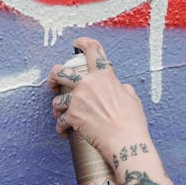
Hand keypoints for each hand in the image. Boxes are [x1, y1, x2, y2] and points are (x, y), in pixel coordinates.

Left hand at [48, 38, 149, 158]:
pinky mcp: (72, 116)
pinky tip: (64, 132)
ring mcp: (78, 100)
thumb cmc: (132, 122)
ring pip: (57, 99)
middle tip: (53, 82)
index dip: (83, 43)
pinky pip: (61, 121)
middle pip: (60, 71)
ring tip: (62, 115)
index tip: (77, 43)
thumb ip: (121, 88)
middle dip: (53, 76)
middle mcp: (88, 84)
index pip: (93, 50)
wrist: (126, 141)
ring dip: (58, 108)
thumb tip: (119, 87)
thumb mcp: (132, 98)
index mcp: (104, 76)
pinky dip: (61, 128)